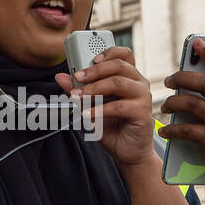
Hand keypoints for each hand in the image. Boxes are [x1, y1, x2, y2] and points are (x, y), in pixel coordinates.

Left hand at [55, 45, 158, 172]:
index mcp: (129, 77)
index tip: (90, 59)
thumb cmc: (112, 127)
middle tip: (76, 78)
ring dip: (94, 89)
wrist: (127, 152)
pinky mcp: (143, 112)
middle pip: (118, 65)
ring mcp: (143, 97)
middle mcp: (138, 83)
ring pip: (118, 82)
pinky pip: (119, 106)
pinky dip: (100, 109)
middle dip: (94, 70)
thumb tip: (61, 77)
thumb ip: (78, 91)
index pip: (123, 54)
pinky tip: (87, 114)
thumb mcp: (90, 106)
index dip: (107, 52)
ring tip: (79, 97)